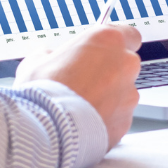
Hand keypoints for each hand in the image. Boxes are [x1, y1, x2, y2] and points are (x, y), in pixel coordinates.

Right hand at [15, 24, 141, 148]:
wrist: (45, 131)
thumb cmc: (43, 93)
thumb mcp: (37, 61)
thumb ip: (50, 55)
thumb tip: (46, 58)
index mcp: (109, 40)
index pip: (129, 35)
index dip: (115, 46)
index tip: (103, 53)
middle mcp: (125, 64)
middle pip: (125, 65)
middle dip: (110, 74)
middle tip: (85, 84)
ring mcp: (128, 94)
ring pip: (123, 94)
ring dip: (108, 99)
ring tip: (81, 109)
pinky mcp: (125, 122)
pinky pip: (118, 118)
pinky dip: (106, 121)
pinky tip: (84, 124)